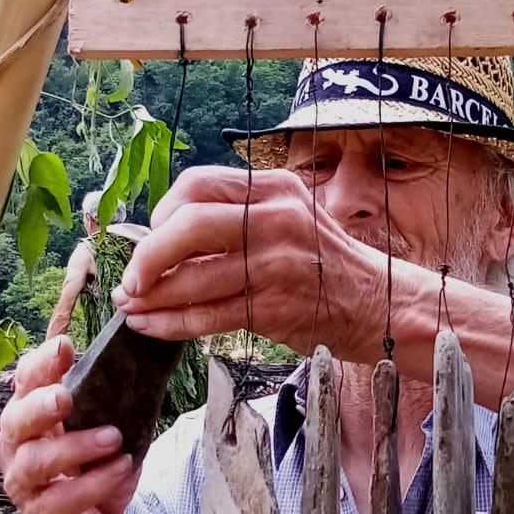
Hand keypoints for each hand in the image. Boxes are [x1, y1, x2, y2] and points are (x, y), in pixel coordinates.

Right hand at [0, 335, 140, 513]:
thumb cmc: (93, 486)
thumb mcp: (105, 442)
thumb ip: (110, 409)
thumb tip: (142, 370)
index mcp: (30, 424)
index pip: (23, 386)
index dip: (39, 366)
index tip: (64, 347)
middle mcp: (17, 451)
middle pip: (15, 420)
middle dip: (40, 404)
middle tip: (67, 395)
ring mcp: (25, 486)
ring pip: (34, 460)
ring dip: (75, 445)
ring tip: (113, 438)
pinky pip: (61, 498)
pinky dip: (93, 483)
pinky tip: (120, 469)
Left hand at [111, 166, 387, 358]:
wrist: (382, 305)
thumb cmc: (327, 266)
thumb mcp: (292, 220)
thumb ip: (239, 219)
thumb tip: (162, 238)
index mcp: (274, 189)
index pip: (197, 185)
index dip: (161, 213)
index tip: (150, 239)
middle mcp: (277, 219)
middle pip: (187, 225)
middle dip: (147, 256)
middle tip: (131, 280)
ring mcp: (278, 263)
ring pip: (194, 277)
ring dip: (153, 297)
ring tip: (133, 308)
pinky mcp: (277, 306)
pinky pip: (210, 315)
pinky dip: (173, 324)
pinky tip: (154, 327)